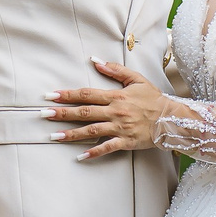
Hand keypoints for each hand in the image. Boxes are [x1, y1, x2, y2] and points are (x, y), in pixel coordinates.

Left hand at [43, 60, 169, 160]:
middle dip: (62, 113)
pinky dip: (94, 152)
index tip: (51, 95)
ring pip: (91, 131)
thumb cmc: (154, 99)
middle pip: (84, 112)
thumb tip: (95, 60)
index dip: (67, 95)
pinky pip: (107, 147)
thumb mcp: (136, 79)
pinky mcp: (126, 141)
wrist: (172, 119)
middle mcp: (115, 112)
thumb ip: (115, 70)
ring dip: (71, 134)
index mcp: (116, 96)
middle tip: (43, 114)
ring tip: (53, 136)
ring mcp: (120, 128)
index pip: (87, 94)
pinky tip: (80, 156)